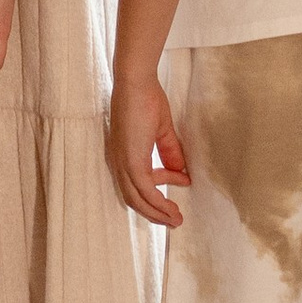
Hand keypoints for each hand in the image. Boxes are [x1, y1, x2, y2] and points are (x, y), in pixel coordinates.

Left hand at [107, 66, 189, 227]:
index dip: (160, 189)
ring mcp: (123, 163)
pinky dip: (157, 202)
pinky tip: (171, 207)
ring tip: (176, 220)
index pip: (139, 183)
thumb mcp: (161, 130)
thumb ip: (169, 151)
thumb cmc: (146, 99)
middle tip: (175, 220)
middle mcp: (119, 163)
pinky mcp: (131, 161)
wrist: (137, 82)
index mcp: (123, 155)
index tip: (182, 181)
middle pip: (134, 199)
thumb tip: (181, 171)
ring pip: (137, 200)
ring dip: (157, 213)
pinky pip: (144, 190)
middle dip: (155, 212)